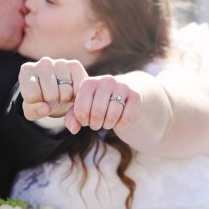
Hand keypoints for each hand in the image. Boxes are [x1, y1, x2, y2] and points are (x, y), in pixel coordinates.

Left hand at [18, 57, 141, 134]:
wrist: (122, 94)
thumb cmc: (96, 103)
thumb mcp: (83, 107)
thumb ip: (72, 117)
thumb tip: (74, 129)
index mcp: (89, 82)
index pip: (81, 109)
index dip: (82, 121)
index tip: (85, 120)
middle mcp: (106, 80)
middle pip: (97, 113)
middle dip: (95, 125)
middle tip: (96, 124)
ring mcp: (122, 86)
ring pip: (112, 116)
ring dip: (108, 125)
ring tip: (106, 123)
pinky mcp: (135, 95)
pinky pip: (126, 117)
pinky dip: (121, 124)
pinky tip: (118, 122)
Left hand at [18, 58, 86, 119]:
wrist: (59, 92)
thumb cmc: (42, 100)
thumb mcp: (32, 110)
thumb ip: (34, 111)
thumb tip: (46, 108)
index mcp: (27, 71)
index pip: (32, 95)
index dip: (38, 104)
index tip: (39, 100)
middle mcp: (43, 62)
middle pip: (51, 95)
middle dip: (53, 102)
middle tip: (53, 98)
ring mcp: (60, 62)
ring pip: (65, 93)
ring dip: (65, 99)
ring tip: (61, 94)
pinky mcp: (75, 65)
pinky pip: (77, 90)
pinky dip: (75, 96)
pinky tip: (71, 91)